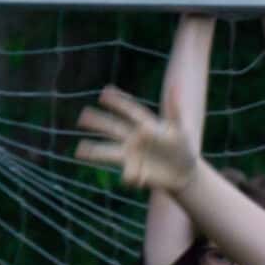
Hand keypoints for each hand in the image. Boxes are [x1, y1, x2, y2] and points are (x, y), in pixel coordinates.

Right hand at [77, 86, 202, 195]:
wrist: (186, 174)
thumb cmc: (184, 148)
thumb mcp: (182, 130)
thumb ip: (175, 110)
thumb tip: (175, 86)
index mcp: (146, 125)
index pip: (129, 111)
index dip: (118, 102)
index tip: (104, 92)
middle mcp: (134, 139)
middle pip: (112, 129)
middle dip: (98, 123)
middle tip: (82, 116)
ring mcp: (132, 156)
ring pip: (108, 152)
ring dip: (94, 152)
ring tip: (78, 150)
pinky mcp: (135, 173)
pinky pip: (128, 175)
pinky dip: (130, 177)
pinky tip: (136, 179)